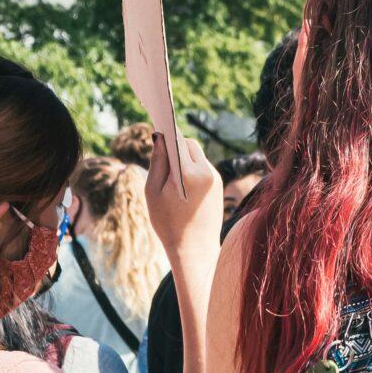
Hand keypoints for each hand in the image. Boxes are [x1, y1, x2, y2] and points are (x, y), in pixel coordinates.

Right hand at [145, 133, 223, 268]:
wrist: (194, 249)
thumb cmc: (167, 222)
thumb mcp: (153, 191)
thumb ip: (157, 161)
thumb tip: (160, 136)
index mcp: (189, 172)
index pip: (177, 139)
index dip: (167, 132)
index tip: (157, 123)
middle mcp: (207, 171)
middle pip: (188, 144)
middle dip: (175, 146)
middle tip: (160, 157)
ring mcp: (215, 177)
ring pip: (197, 154)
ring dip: (184, 157)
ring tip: (170, 174)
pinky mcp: (218, 184)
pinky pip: (203, 166)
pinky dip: (191, 168)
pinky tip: (182, 184)